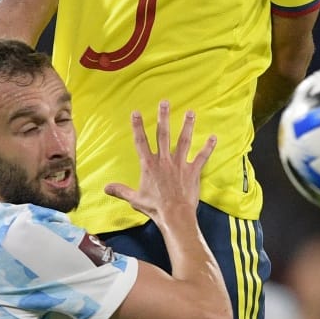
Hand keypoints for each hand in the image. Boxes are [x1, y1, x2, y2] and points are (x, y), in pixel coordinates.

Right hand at [104, 101, 216, 220]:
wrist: (174, 215)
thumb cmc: (154, 208)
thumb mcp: (134, 198)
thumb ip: (120, 190)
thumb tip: (105, 187)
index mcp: (149, 165)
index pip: (141, 142)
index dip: (137, 127)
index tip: (135, 113)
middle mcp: (164, 160)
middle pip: (163, 134)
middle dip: (163, 117)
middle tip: (164, 102)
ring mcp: (179, 164)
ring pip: (184, 141)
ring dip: (187, 126)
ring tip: (190, 112)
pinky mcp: (192, 171)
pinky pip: (201, 157)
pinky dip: (208, 147)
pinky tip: (214, 137)